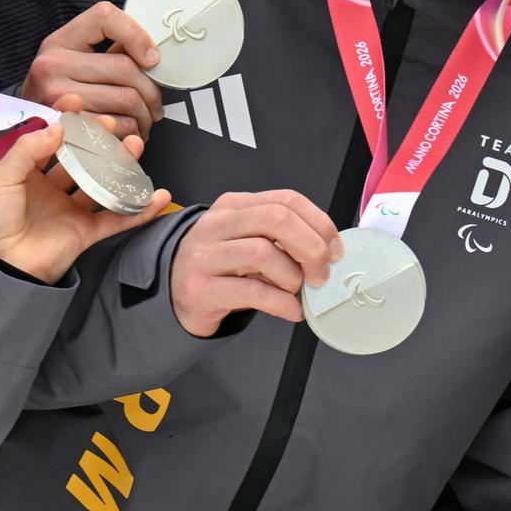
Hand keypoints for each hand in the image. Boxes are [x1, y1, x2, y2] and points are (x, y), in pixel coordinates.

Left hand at [0, 113, 168, 282]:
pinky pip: (118, 218)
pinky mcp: (87, 233)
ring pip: (103, 183)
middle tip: (111, 124)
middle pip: (83, 159)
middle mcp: (53, 189)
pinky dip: (140, 210)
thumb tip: (57, 128)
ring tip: (136, 146)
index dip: (65, 122)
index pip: (52, 141)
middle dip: (98, 140)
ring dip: (122, 165)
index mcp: (30, 174)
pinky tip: (158, 196)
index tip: (77, 103)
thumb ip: (27, 150)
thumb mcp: (0, 178)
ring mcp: (72, 210)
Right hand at [23, 2, 163, 138]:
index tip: (153, 58)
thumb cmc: (60, 88)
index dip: (137, 35)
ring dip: (145, 114)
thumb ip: (112, 50)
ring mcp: (56, 97)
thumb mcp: (76, 58)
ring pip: (126, 99)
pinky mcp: (65, 127)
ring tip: (143, 118)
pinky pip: (117, 127)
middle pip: (125, 68)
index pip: (105, 18)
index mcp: (61, 40)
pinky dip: (131, 132)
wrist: (30, 122)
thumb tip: (153, 55)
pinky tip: (128, 130)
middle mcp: (53, 65)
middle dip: (151, 90)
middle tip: (154, 102)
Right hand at [168, 189, 341, 337]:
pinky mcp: (201, 288)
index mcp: (235, 205)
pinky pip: (252, 291)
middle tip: (322, 272)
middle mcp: (217, 224)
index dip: (319, 223)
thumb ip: (281, 238)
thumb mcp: (248, 240)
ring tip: (298, 291)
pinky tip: (291, 310)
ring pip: (263, 253)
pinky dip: (282, 303)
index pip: (286, 200)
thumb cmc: (222, 266)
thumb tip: (328, 251)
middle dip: (311, 247)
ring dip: (293, 277)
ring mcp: (205, 255)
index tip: (335, 248)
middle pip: (276, 219)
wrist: (176, 293)